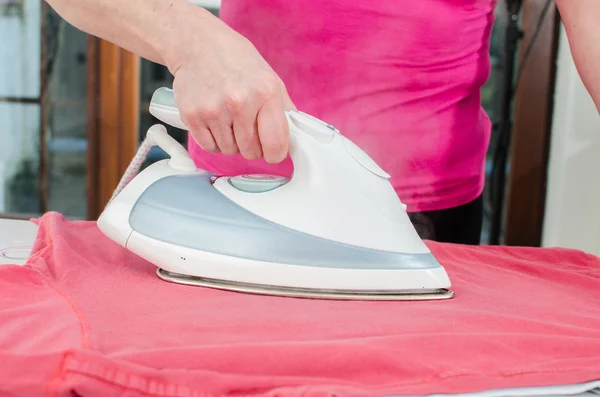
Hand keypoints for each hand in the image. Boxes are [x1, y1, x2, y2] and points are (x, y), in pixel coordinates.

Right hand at [169, 16, 295, 162]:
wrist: (197, 44)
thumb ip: (284, 109)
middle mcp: (240, 102)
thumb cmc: (237, 61)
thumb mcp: (270, 78)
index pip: (275, 144)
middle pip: (251, 152)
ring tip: (228, 117)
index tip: (272, 150)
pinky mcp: (192, 116)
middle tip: (246, 126)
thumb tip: (296, 139)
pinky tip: (214, 120)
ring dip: (231, 141)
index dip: (275, 153)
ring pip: (229, 150)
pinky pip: (209, 147)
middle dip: (251, 145)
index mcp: (265, 93)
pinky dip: (213, 140)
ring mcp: (214, 110)